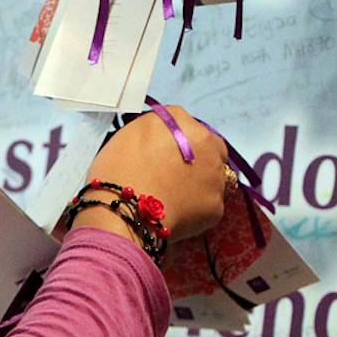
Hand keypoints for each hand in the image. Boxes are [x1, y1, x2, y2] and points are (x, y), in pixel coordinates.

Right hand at [79, 106, 229, 241]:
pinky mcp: (216, 206)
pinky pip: (208, 205)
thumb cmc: (120, 171)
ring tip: (173, 198)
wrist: (126, 210)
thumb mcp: (130, 133)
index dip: (177, 142)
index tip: (165, 155)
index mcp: (183, 123)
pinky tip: (176, 213)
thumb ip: (155, 128)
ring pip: (214, 177)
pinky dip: (196, 209)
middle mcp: (207, 144)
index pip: (187, 126)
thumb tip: (163, 136)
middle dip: (199, 159)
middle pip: (211, 148)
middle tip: (176, 176)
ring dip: (200, 184)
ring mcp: (216, 176)